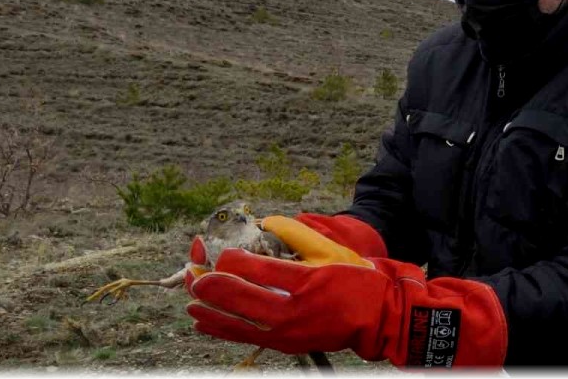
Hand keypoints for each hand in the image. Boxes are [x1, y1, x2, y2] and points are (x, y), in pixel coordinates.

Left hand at [186, 217, 506, 366]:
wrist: (378, 317)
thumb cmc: (356, 280)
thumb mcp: (331, 251)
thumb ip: (297, 235)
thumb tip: (266, 223)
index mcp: (307, 283)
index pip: (260, 272)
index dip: (233, 261)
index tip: (219, 251)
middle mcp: (294, 312)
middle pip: (241, 300)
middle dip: (211, 286)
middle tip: (192, 274)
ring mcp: (288, 333)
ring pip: (237, 323)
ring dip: (210, 310)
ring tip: (189, 298)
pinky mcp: (285, 344)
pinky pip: (246, 337)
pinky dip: (221, 330)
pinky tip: (203, 322)